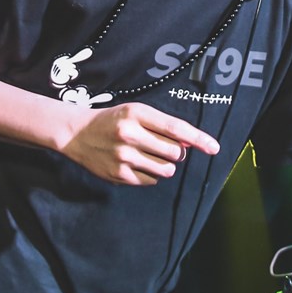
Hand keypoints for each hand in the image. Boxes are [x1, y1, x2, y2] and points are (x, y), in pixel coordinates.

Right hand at [61, 101, 218, 184]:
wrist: (77, 133)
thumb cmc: (114, 120)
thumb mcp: (136, 112)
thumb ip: (162, 125)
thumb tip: (188, 143)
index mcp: (136, 114)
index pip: (176, 128)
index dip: (198, 139)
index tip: (215, 148)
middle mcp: (130, 134)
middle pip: (175, 152)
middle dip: (175, 152)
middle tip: (162, 147)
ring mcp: (123, 156)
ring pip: (166, 169)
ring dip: (164, 165)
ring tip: (148, 155)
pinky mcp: (119, 175)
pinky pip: (151, 180)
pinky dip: (150, 174)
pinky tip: (136, 164)